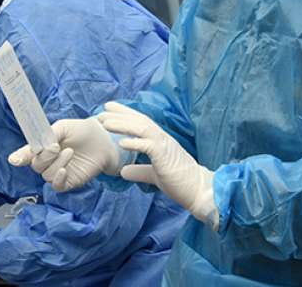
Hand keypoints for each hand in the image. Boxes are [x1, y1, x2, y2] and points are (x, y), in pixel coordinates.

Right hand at [7, 117, 121, 191]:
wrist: (104, 140)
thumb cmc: (83, 131)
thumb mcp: (64, 127)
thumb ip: (49, 135)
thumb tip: (38, 145)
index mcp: (43, 146)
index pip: (27, 154)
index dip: (20, 157)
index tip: (15, 160)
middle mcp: (48, 161)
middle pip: (36, 165)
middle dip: (44, 156)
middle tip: (56, 146)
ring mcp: (58, 171)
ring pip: (46, 174)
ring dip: (57, 163)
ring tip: (70, 152)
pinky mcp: (69, 181)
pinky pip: (57, 186)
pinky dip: (58, 179)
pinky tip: (64, 170)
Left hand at [98, 101, 218, 230]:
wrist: (199, 192)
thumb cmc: (180, 183)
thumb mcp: (155, 175)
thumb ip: (140, 171)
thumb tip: (123, 172)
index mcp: (160, 141)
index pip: (141, 122)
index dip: (125, 114)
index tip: (109, 109)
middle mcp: (163, 139)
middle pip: (140, 121)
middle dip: (120, 114)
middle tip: (102, 110)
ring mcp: (165, 146)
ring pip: (143, 129)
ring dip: (123, 125)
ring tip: (105, 123)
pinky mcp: (166, 158)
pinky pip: (149, 146)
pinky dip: (135, 143)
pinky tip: (121, 142)